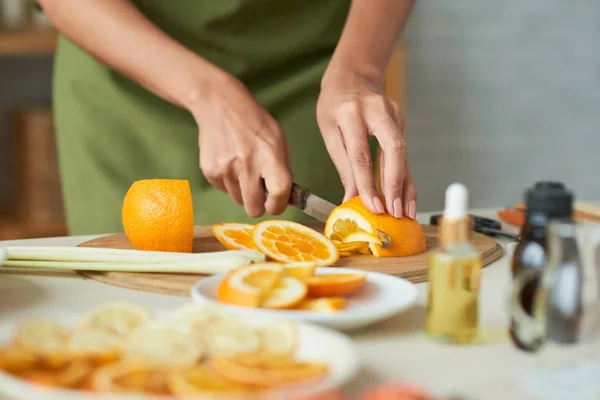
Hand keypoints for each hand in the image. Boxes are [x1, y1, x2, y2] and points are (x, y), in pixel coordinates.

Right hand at [191, 74, 291, 217]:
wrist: (219, 105)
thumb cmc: (254, 122)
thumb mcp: (278, 139)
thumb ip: (283, 168)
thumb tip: (285, 196)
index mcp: (269, 156)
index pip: (278, 193)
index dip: (278, 205)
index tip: (276, 204)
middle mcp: (246, 165)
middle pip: (253, 209)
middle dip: (258, 205)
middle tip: (259, 193)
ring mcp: (225, 169)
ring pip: (238, 200)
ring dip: (242, 191)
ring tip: (242, 168)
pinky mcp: (209, 171)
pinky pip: (223, 190)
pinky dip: (229, 182)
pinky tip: (229, 162)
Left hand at [317, 74, 415, 218]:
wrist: (353, 75)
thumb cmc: (334, 105)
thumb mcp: (329, 132)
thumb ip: (343, 165)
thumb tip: (351, 198)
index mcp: (352, 113)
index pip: (361, 154)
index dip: (368, 183)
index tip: (373, 207)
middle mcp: (378, 112)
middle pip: (394, 149)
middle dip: (395, 183)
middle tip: (395, 211)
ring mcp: (395, 115)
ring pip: (404, 153)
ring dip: (406, 185)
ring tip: (406, 213)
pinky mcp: (402, 122)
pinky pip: (404, 154)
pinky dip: (405, 177)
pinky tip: (407, 198)